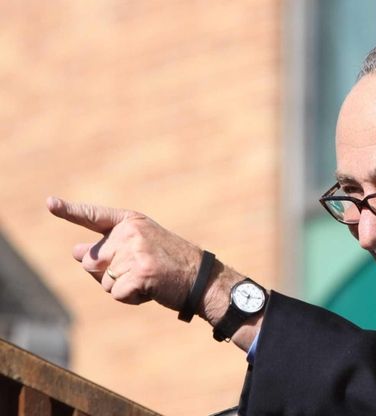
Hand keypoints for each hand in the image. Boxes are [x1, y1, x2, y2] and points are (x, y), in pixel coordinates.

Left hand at [47, 196, 202, 310]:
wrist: (201, 279)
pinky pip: (116, 294)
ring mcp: (134, 253)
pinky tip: (151, 289)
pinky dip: (131, 298)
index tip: (49, 203)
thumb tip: (75, 252)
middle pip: (93, 262)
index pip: (94, 216)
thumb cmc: (170, 264)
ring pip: (103, 282)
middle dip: (108, 274)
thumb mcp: (140, 247)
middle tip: (141, 271)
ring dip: (122, 288)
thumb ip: (108, 247)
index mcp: (130, 222)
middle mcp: (130, 234)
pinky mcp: (138, 274)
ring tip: (150, 279)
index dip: (69, 211)